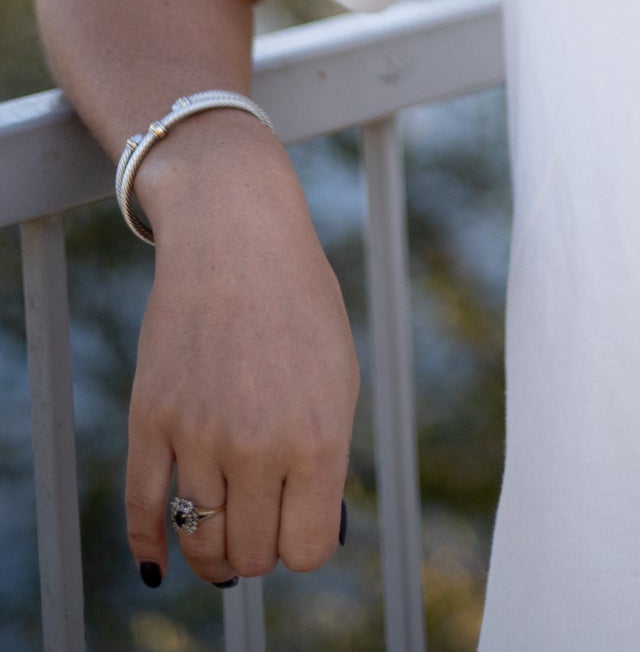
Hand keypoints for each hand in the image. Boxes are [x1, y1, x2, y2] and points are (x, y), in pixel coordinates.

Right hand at [124, 112, 359, 589]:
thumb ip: (324, 459)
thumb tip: (305, 534)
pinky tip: (160, 561)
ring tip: (223, 535)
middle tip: (262, 522)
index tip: (301, 523)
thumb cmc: (298, 307)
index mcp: (317, 436)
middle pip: (251, 554)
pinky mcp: (150, 418)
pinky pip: (143, 510)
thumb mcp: (337, 379)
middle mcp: (257, 444)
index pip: (308, 550)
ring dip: (213, 551)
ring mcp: (197, 433)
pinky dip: (151, 547)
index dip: (305, 544)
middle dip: (260, 548)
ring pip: (200, 542)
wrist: (236, 236)